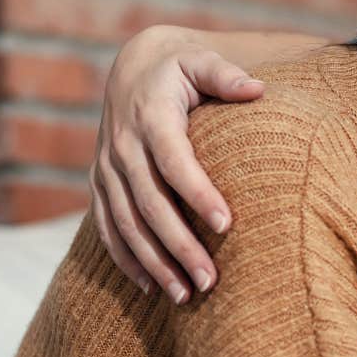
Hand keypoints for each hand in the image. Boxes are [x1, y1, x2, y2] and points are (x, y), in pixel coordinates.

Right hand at [92, 25, 264, 300]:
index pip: (174, 161)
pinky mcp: (99, 184)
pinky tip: (151, 287)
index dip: (198, 193)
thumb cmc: (179, 67)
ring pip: (126, 224)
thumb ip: (225, 74)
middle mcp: (122, 146)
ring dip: (154, 262)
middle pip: (150, 204)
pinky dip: (126, 259)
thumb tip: (256, 88)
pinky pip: (108, 227)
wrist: (132, 67)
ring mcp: (106, 168)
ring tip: (186, 296)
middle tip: (211, 281)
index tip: (226, 224)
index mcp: (150, 117)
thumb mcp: (200, 59)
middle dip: (179, 245)